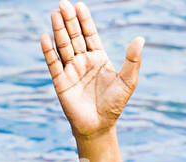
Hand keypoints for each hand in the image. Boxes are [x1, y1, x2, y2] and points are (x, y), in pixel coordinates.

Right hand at [41, 1, 142, 138]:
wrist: (99, 126)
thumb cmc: (114, 105)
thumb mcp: (128, 81)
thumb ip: (132, 60)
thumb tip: (140, 38)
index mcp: (98, 58)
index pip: (90, 34)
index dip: (85, 20)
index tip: (80, 5)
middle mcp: (83, 61)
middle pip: (74, 36)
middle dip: (69, 20)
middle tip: (63, 4)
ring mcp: (71, 70)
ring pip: (63, 46)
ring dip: (59, 30)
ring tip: (55, 14)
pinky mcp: (61, 82)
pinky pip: (53, 63)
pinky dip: (49, 51)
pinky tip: (45, 37)